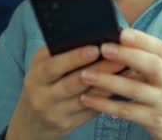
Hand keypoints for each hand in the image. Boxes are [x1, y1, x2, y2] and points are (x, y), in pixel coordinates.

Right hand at [6, 46, 125, 139]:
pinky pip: (92, 111)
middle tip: (120, 58)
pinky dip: (110, 98)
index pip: (54, 66)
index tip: (96, 48)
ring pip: (87, 98)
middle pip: (74, 82)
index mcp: (36, 76)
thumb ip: (60, 53)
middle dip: (99, 70)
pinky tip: (125, 87)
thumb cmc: (43, 84)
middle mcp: (42, 96)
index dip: (74, 58)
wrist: (31, 122)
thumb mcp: (43, 67)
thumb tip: (92, 37)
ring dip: (110, 84)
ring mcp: (55, 112)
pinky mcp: (68, 125)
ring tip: (129, 70)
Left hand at [79, 29, 161, 139]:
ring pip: (136, 90)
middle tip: (104, 48)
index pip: (158, 48)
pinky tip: (87, 98)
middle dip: (128, 55)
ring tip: (86, 74)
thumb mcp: (159, 72)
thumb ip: (142, 57)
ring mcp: (161, 101)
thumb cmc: (161, 90)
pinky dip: (106, 105)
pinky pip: (127, 111)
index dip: (141, 39)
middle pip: (153, 66)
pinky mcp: (152, 119)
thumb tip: (113, 38)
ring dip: (109, 81)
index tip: (122, 32)